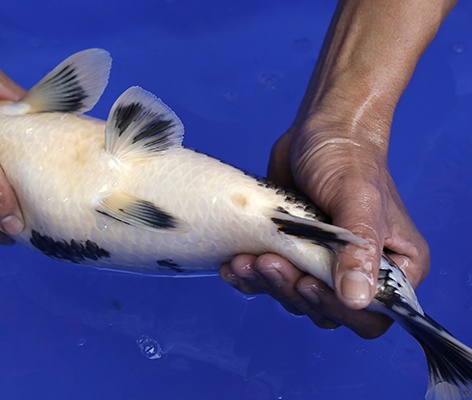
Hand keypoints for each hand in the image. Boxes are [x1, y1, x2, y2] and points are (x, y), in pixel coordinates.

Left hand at [219, 0, 452, 337]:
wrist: (319, 131)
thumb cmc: (348, 158)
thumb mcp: (357, 200)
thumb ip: (358, 250)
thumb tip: (357, 299)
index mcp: (395, 266)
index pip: (372, 315)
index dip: (338, 311)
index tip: (308, 285)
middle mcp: (361, 272)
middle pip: (327, 310)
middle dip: (292, 291)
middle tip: (269, 262)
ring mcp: (323, 264)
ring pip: (294, 298)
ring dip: (268, 284)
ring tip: (246, 261)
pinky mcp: (293, 253)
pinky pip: (271, 280)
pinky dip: (251, 278)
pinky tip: (234, 266)